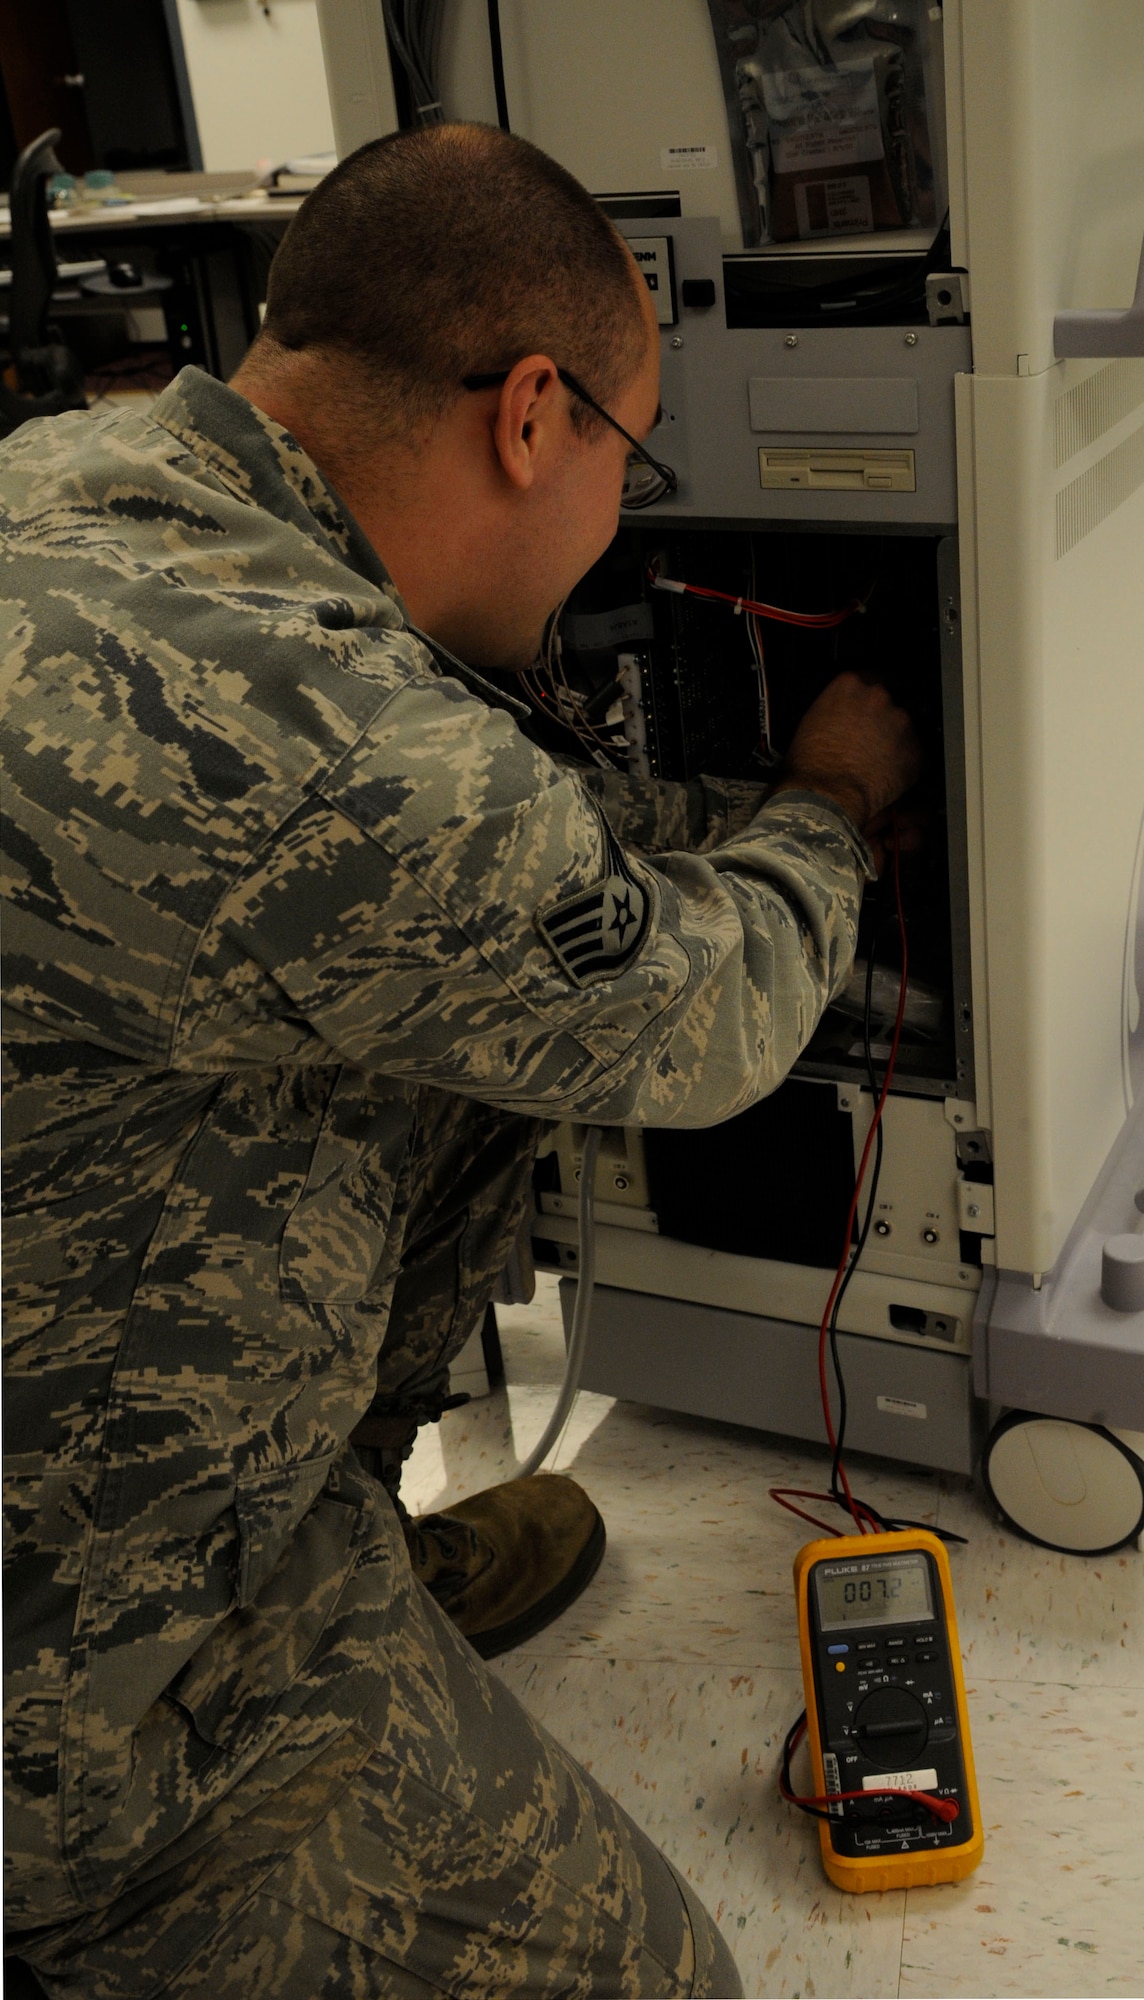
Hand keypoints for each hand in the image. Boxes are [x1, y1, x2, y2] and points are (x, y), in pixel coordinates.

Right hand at [771, 673, 922, 833]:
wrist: (826, 796)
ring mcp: (901, 721)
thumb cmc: (812, 765)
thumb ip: (836, 705)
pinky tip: (887, 771)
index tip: (871, 705)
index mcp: (851, 684)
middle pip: (894, 695)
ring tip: (878, 756)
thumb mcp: (812, 721)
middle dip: (886, 714)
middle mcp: (879, 696)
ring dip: (898, 735)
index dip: (872, 694)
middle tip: (873, 734)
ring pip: (907, 722)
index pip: (872, 676)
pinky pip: (916, 750)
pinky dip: (907, 760)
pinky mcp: (917, 748)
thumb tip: (843, 711)